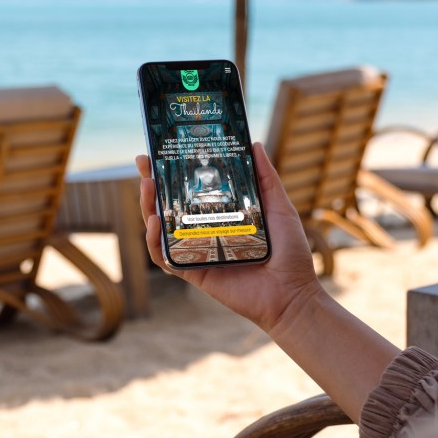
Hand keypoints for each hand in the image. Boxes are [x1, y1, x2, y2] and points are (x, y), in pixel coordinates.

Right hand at [136, 142, 321, 331]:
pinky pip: (165, 258)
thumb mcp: (279, 207)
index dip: (172, 171)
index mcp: (221, 215)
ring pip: (159, 229)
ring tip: (147, 185)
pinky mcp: (194, 272)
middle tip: (144, 162)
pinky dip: (153, 242)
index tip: (161, 150)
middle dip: (151, 182)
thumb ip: (266, 178)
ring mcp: (196, 252)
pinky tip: (154, 223)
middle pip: (168, 205)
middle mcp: (204, 231)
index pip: (190, 190)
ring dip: (147, 206)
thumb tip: (253, 144)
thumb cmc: (289, 252)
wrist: (293, 293)